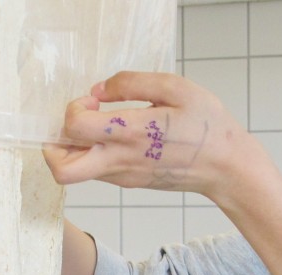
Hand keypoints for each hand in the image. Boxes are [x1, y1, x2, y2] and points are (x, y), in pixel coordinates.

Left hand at [44, 72, 268, 197]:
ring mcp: (124, 176)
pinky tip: (115, 136)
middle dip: (54, 145)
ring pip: (76, 173)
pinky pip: (96, 172)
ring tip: (98, 126)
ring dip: (73, 149)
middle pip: (63, 169)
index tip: (94, 100)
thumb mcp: (177, 88)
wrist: (227, 167)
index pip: (74, 126)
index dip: (73, 108)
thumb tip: (99, 90)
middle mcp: (121, 160)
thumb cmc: (207, 126)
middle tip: (75, 124)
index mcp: (131, 133)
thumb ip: (132, 83)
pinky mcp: (129, 182)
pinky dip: (92, 154)